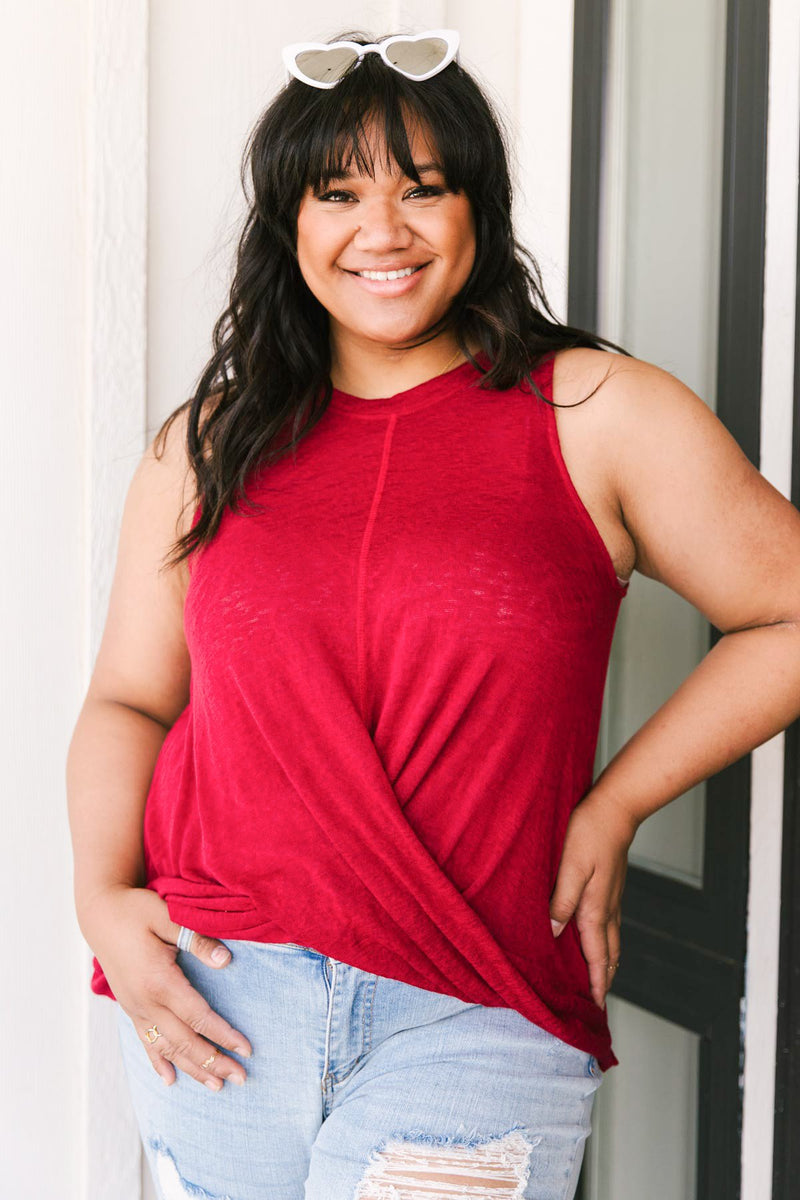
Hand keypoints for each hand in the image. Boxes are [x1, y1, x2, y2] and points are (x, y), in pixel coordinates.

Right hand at [80, 884, 252, 1088]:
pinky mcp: (129, 1007)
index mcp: (159, 980)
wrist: (99, 913)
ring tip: (216, 1087)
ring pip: (167, 1047)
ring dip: (192, 1068)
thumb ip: (197, 939)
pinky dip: (158, 1062)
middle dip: (214, 1062)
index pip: (198, 1017)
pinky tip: (169, 1079)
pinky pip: (145, 1041)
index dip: (223, 1035)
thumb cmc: (136, 910)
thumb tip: (226, 960)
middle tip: (241, 1079)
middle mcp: (145, 1002)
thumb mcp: (167, 915)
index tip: (247, 1050)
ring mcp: (135, 1008)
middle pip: (185, 1040)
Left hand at [548, 790, 638, 1009]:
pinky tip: (596, 940)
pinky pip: (610, 925)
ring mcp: (612, 898)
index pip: (597, 956)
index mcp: (595, 908)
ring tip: (599, 980)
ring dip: (606, 964)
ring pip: (611, 941)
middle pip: (609, 955)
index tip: (594, 1007)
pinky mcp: (610, 887)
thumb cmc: (589, 832)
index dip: (596, 983)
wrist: (616, 808)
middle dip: (605, 981)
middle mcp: (607, 908)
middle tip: (598, 1004)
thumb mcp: (570, 866)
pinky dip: (605, 943)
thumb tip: (555, 932)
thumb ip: (562, 900)